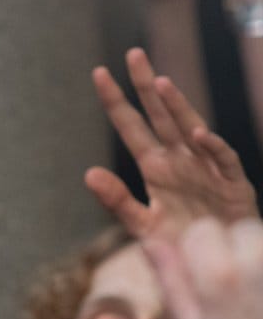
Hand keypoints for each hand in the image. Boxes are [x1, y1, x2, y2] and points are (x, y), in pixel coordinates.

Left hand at [85, 48, 258, 241]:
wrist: (219, 265)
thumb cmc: (182, 242)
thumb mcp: (143, 226)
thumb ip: (117, 201)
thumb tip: (88, 173)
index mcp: (155, 167)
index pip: (131, 127)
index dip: (116, 101)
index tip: (99, 73)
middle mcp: (179, 160)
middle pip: (160, 116)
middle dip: (147, 86)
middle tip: (133, 54)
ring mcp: (205, 168)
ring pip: (190, 128)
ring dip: (177, 107)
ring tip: (161, 84)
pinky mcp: (231, 184)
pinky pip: (221, 160)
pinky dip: (210, 147)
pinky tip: (197, 134)